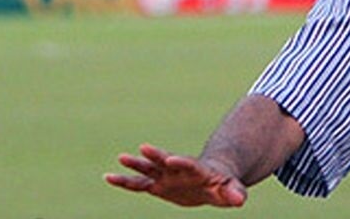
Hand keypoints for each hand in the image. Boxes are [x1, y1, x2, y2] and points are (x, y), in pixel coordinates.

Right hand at [105, 143, 247, 206]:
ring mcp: (166, 176)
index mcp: (197, 169)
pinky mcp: (157, 185)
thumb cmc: (224, 185)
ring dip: (136, 164)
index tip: (170, 158)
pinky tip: (108, 177)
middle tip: (145, 147)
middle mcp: (178, 169)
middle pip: (166, 160)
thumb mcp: (231, 190)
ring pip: (148, 169)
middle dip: (156, 155)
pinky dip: (124, 181)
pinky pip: (138, 184)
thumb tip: (240, 201)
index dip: (181, 162)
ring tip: (121, 157)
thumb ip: (234, 193)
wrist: (212, 182)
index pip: (189, 164)